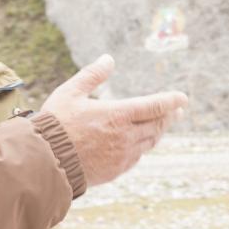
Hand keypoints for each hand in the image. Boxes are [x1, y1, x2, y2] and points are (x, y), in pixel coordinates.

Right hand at [40, 53, 186, 187]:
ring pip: (150, 142)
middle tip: (177, 110)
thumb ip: (92, 75)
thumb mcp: (70, 93)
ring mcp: (122, 155)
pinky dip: (143, 146)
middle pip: (157, 125)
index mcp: (117, 114)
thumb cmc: (55, 125)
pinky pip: (137, 156)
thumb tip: (108, 59)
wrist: (46, 162)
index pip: (155, 106)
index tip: (183, 98)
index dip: (171, 101)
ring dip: (158, 131)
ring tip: (161, 125)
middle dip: (169, 116)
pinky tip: (141, 143)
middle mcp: (125, 136)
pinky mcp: (116, 170)